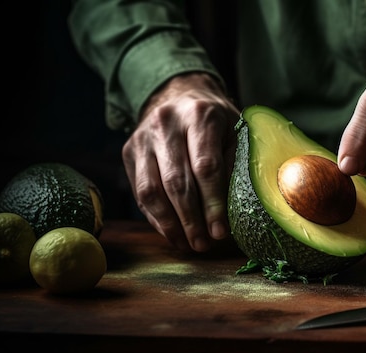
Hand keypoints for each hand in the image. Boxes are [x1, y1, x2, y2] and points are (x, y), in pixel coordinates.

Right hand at [122, 73, 238, 251]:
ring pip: (151, 190)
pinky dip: (156, 218)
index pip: (205, 167)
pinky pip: (139, 192)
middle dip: (191, 220)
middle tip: (204, 245)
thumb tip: (236, 209)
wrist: (179, 95)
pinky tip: (173, 233)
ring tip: (188, 244)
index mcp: (199, 115)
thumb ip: (236, 164)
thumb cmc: (216, 121)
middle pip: (176, 182)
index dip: (212, 204)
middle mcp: (165, 123)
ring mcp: (142, 137)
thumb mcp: (236, 132)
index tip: (220, 231)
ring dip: (170, 224)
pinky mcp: (128, 151)